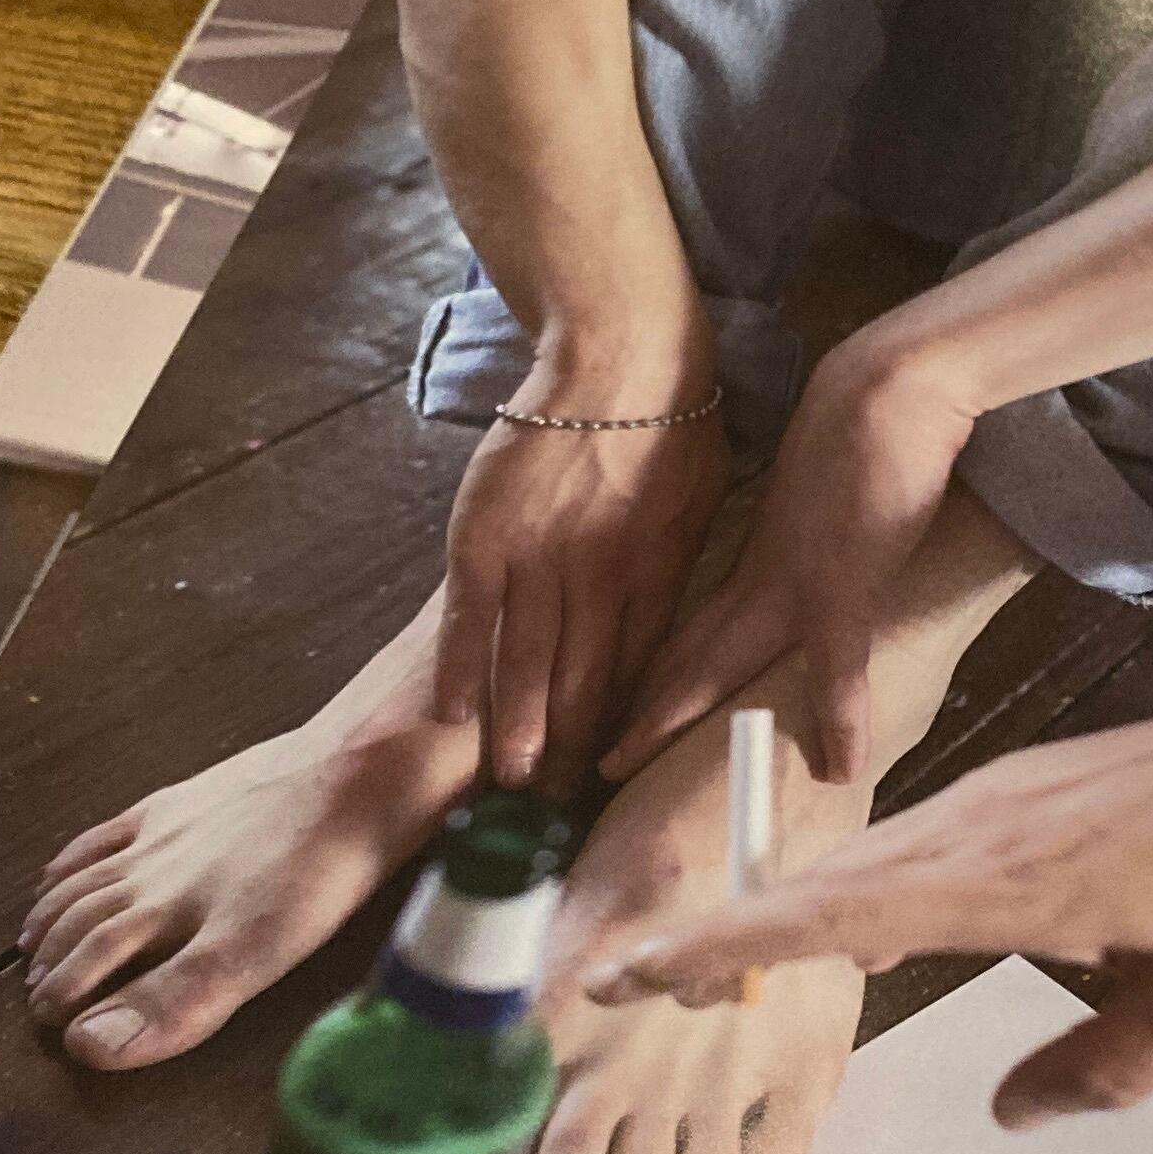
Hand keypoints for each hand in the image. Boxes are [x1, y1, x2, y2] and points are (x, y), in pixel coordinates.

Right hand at [432, 319, 727, 790]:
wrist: (623, 349)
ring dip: (518, 727)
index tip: (605, 774)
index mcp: (656, 580)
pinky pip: (471, 619)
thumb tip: (662, 613)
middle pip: (582, 682)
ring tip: (511, 783)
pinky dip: (462, 670)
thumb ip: (674, 564)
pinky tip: (452, 720)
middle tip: (555, 804)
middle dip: (569, 746)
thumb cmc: (673, 421)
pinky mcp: (487, 536)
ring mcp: (540, 559)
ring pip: (528, 662)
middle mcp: (600, 581)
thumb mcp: (699, 504)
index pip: (633, 673)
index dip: (618, 727)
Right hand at [580, 677, 1152, 1127]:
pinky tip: (834, 936)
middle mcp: (980, 836)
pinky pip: (896, 847)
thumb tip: (1011, 1113)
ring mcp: (985, 806)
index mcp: (1019, 887)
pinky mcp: (999, 795)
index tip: (652, 967)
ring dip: (771, 912)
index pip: (848, 915)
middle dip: (717, 934)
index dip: (742, 941)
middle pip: (818, 885)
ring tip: (693, 966)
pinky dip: (840, 891)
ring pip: (852, 864)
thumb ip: (1103, 1068)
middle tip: (620, 982)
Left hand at [603, 331, 974, 788]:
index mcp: (760, 559)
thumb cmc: (867, 431)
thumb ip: (811, 537)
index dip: (648, 669)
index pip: (688, 624)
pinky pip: (839, 670)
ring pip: (715, 665)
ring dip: (666, 719)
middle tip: (578, 756)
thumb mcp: (826, 497)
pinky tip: (842, 770)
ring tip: (616, 768)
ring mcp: (793, 585)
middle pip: (681, 654)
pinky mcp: (841, 588)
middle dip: (629, 707)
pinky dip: (841, 720)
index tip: (608, 708)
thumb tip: (812, 555)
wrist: (886, 389)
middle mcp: (761, 578)